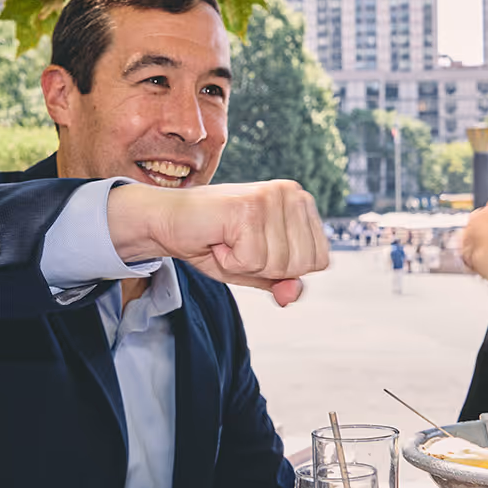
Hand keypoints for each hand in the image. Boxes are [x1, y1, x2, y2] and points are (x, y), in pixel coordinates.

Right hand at [108, 180, 327, 305]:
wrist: (167, 221)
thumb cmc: (212, 241)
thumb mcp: (255, 269)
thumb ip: (282, 282)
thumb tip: (293, 294)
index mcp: (301, 203)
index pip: (320, 260)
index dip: (285, 270)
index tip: (255, 249)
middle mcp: (292, 193)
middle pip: (302, 265)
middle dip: (265, 268)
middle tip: (238, 245)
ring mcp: (272, 197)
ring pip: (279, 264)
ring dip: (245, 264)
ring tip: (228, 240)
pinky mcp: (249, 206)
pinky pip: (253, 260)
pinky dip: (230, 260)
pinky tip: (218, 238)